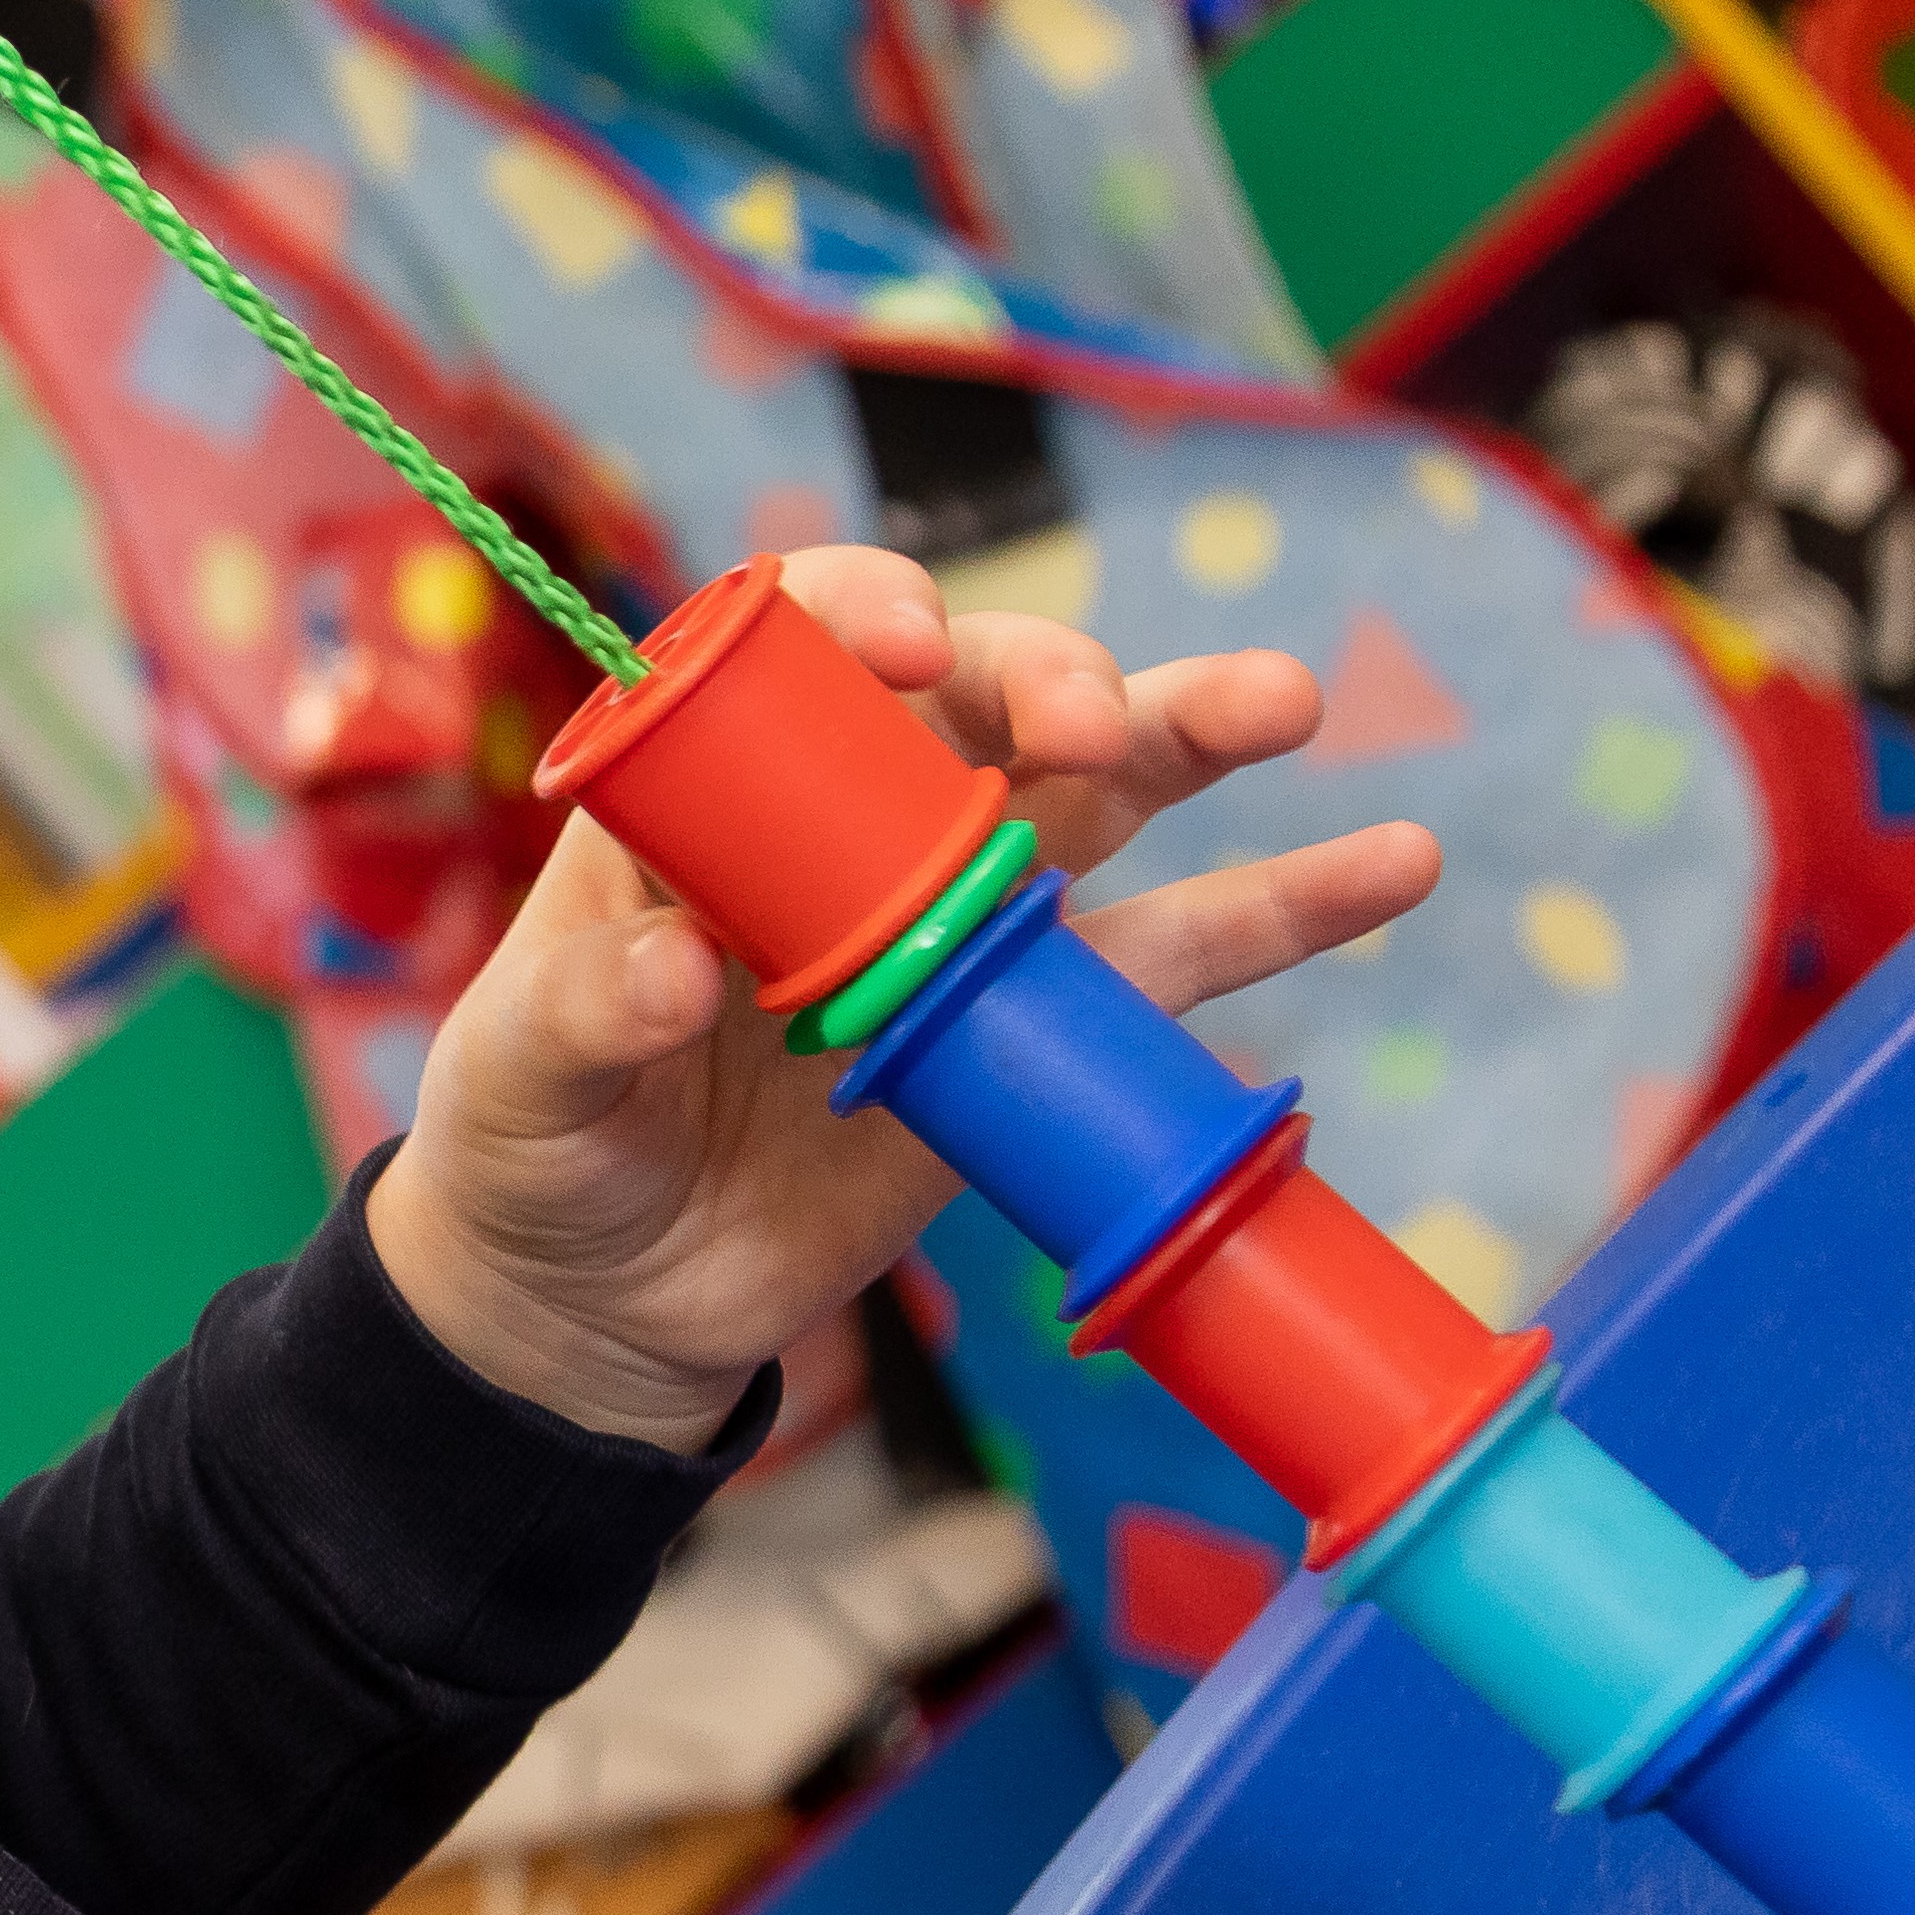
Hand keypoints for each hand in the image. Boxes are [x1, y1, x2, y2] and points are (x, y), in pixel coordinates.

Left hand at [371, 549, 1444, 1449]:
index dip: (860, 618)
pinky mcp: (1035, 1022)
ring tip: (1286, 702)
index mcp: (710, 797)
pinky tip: (1390, 864)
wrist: (605, 1296)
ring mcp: (958, 916)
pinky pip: (1176, 952)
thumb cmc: (536, 1149)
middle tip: (1093, 726)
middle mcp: (851, 824)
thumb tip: (683, 966)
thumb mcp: (525, 1081)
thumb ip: (591, 1015)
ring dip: (1192, 731)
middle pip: (971, 700)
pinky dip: (1286, 907)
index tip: (912, 651)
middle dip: (1043, 681)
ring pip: (1096, 791)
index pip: (792, 646)